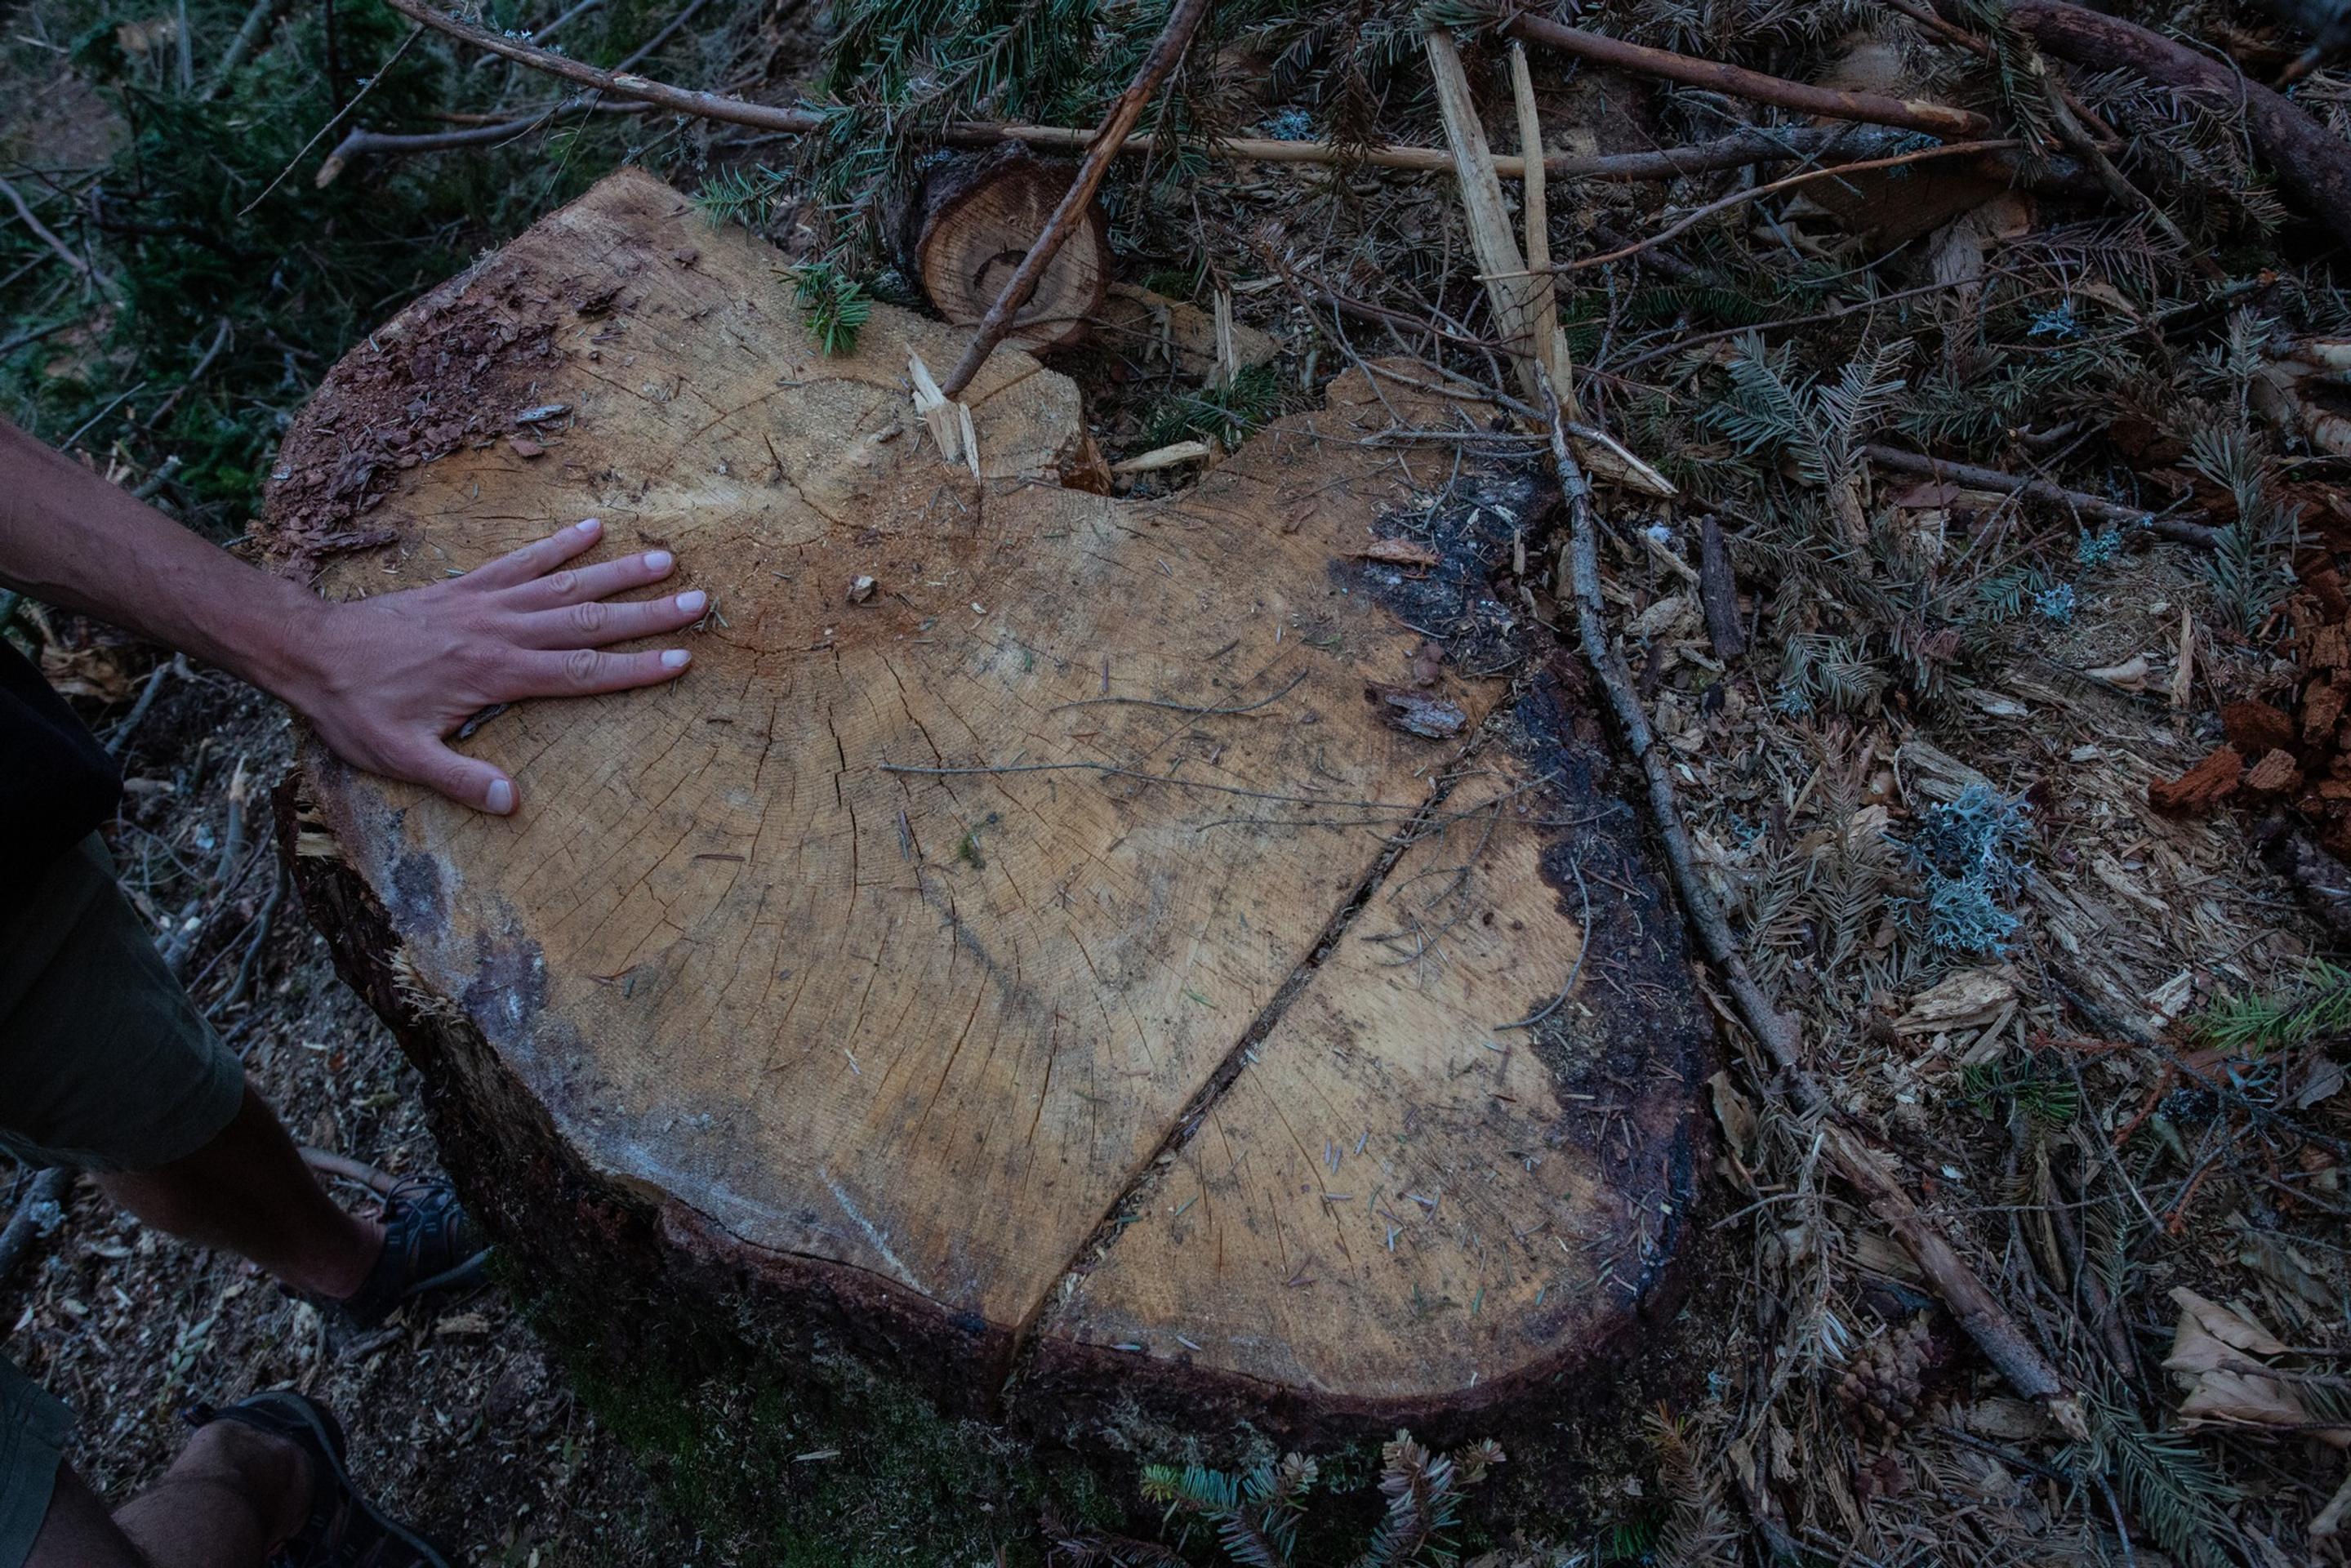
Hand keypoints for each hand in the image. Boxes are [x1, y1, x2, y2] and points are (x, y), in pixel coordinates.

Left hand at [278, 518, 702, 814]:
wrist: (309, 649)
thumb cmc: (355, 707)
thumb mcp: (400, 756)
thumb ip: (459, 780)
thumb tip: (511, 803)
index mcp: (495, 673)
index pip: (581, 672)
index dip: (634, 667)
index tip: (681, 659)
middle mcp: (500, 630)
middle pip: (589, 620)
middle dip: (648, 613)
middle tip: (701, 601)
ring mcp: (485, 602)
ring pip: (566, 584)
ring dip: (619, 572)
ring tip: (667, 559)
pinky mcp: (467, 586)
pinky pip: (521, 559)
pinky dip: (558, 543)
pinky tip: (592, 527)